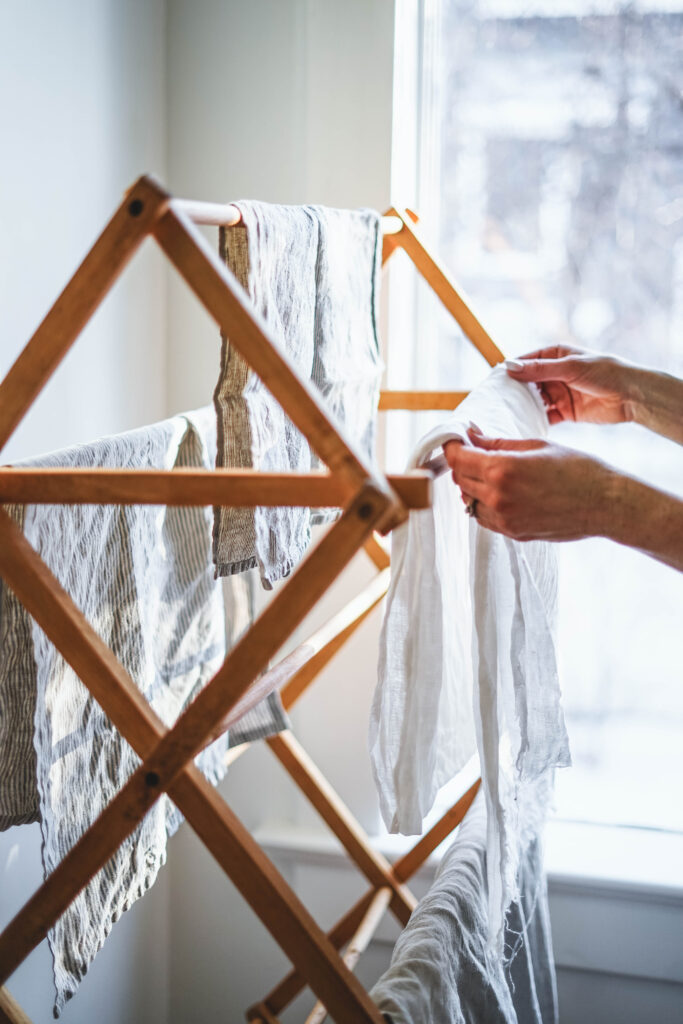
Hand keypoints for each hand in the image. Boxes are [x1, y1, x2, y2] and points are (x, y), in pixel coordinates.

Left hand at [443, 428, 614, 541]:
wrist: (605, 504)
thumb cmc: (577, 469)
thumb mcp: (536, 446)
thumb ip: (497, 443)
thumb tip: (471, 436)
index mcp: (502, 469)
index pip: (457, 458)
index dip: (451, 446)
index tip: (454, 439)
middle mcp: (498, 497)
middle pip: (459, 479)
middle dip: (462, 463)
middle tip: (474, 451)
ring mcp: (504, 519)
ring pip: (469, 500)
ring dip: (472, 485)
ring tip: (489, 472)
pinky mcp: (513, 533)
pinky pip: (484, 517)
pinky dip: (484, 503)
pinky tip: (501, 492)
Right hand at [505, 345, 634, 425]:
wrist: (632, 396)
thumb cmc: (605, 373)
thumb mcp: (570, 367)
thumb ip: (540, 369)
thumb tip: (509, 367)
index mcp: (555, 355)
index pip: (525, 361)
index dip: (510, 371)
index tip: (493, 382)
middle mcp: (555, 374)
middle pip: (527, 383)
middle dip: (513, 392)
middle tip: (495, 402)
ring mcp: (559, 393)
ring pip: (534, 401)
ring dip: (523, 408)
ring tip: (506, 416)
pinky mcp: (565, 412)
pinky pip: (545, 417)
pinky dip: (535, 421)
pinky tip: (524, 426)